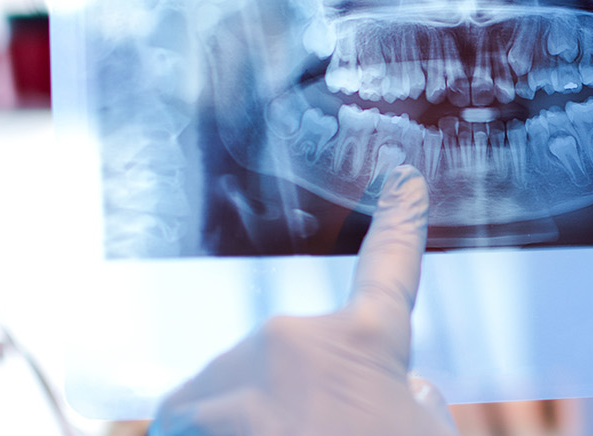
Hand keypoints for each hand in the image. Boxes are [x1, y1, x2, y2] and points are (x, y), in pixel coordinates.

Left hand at [154, 165, 456, 435]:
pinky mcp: (183, 414)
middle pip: (298, 366)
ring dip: (254, 433)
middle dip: (303, 409)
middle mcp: (294, 340)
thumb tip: (388, 392)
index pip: (391, 271)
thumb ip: (408, 401)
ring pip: (240, 398)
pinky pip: (197, 423)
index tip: (405, 181)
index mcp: (366, 344)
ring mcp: (233, 374)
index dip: (401, 224)